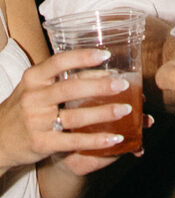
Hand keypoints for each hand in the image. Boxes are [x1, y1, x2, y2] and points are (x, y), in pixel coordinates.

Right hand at [0, 48, 135, 172]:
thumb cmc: (23, 110)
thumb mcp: (33, 89)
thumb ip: (58, 80)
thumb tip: (100, 72)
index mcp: (32, 79)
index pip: (58, 62)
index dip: (82, 57)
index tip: (105, 54)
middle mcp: (33, 98)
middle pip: (70, 88)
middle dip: (99, 86)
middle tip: (123, 84)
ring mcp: (36, 121)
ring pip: (75, 115)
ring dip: (103, 113)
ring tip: (127, 110)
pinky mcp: (42, 143)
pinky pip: (74, 141)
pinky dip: (97, 140)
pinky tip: (115, 139)